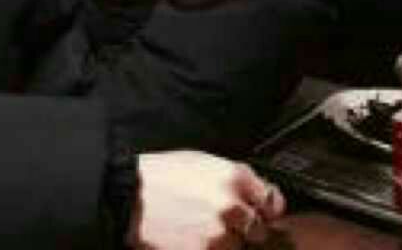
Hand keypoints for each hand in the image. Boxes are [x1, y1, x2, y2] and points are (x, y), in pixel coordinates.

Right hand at [128, 150, 283, 248]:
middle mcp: (233, 207)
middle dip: (246, 228)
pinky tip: (191, 238)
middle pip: (259, 229)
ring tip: (199, 230)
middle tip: (222, 222)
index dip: (263, 207)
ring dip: (226, 243)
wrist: (129, 197)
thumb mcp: (201, 161)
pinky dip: (209, 249)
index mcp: (235, 177)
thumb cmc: (163, 175)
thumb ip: (234, 177)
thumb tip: (259, 192)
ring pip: (238, 247)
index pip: (273, 201)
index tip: (257, 211)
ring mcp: (220, 236)